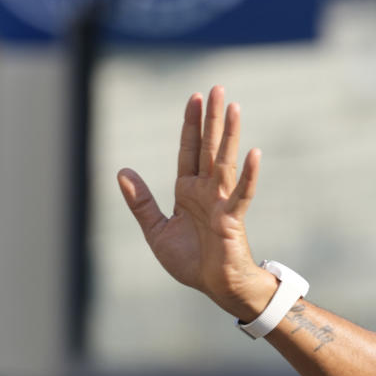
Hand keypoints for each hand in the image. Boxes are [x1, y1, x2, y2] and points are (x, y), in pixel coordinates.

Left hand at [117, 86, 275, 319]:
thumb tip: (121, 171)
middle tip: (216, 88)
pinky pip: (242, 193)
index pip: (188, 150)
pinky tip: (254, 153)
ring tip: (233, 107)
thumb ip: (140, 202)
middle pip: (208, 147)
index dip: (190, 124)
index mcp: (187, 191)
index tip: (194, 97)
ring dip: (229, 134)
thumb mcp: (156, 230)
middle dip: (211, 118)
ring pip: (224, 161)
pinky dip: (249, 175)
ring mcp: (221, 202)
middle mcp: (206, 190)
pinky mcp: (232, 219)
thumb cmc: (192, 261)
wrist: (216, 287)